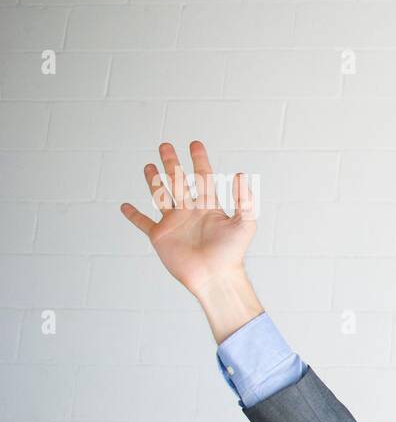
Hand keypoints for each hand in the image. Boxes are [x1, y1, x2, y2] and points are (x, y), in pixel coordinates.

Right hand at [119, 140, 255, 297]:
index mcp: (209, 207)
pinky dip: (133, 216)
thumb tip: (242, 174)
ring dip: (154, 181)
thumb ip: (244, 199)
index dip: (199, 160)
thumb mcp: (244, 223)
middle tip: (165, 145)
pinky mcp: (160, 237)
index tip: (194, 144)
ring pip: (161, 196)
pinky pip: (143, 223)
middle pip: (179, 182)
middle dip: (172, 164)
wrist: (215, 277)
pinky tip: (125, 207)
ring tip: (148, 166)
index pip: (203, 178)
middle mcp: (190, 212)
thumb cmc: (232, 253)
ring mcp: (174, 223)